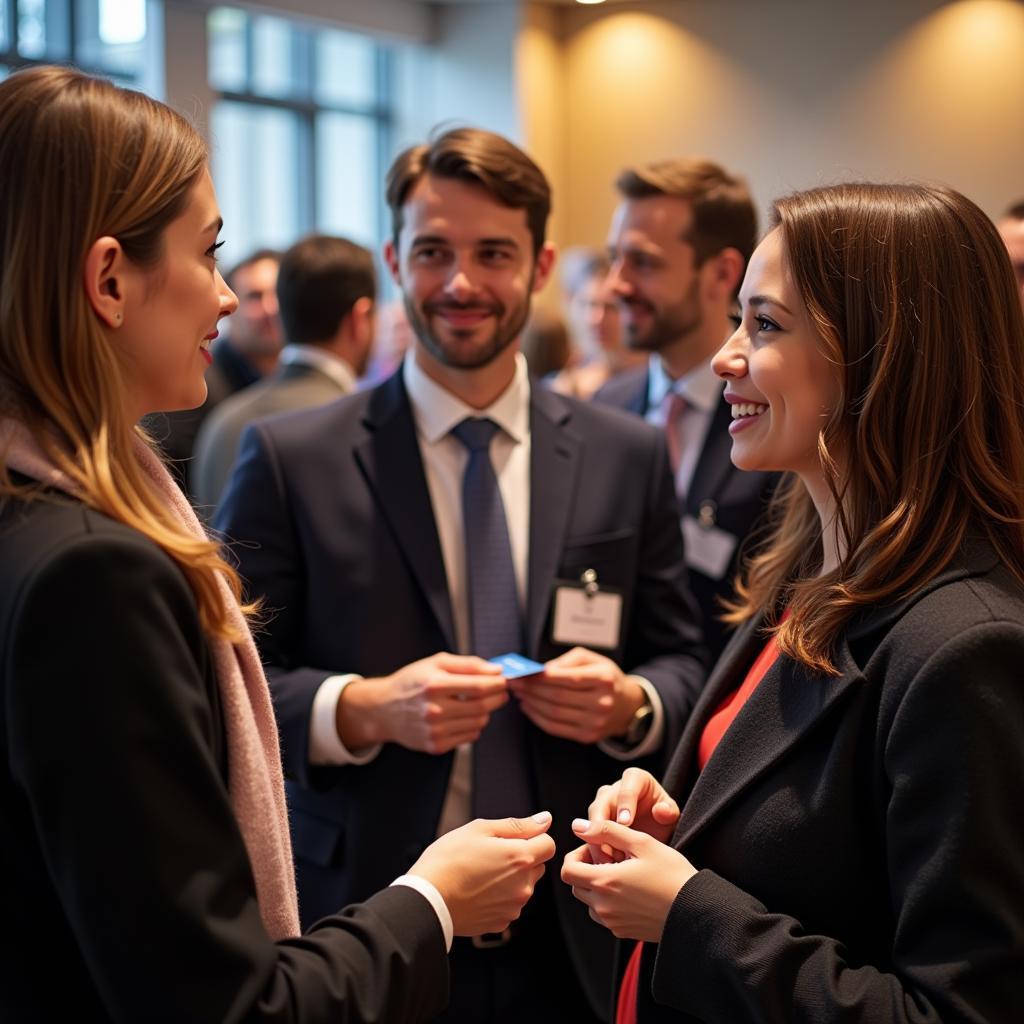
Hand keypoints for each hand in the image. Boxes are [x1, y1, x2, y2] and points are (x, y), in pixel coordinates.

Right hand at [337, 653, 507, 753]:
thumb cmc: (413, 681)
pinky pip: (470, 736)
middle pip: (482, 706)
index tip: (504, 680)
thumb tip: (497, 671)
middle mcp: (434, 710)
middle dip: (497, 697)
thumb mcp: (436, 663)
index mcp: (434, 685)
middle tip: (500, 691)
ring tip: (478, 702)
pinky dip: (474, 726)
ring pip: (479, 722)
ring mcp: (434, 731)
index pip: (478, 687)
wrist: (384, 709)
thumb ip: (469, 664)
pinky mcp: (435, 746)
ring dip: (485, 711)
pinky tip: (464, 716)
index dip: (498, 684)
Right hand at [411, 812, 556, 936]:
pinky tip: (477, 891)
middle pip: (536, 866)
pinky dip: (499, 897)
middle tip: (491, 855)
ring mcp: (513, 907)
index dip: (532, 837)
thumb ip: (518, 825)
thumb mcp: (481, 829)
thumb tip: (545, 820)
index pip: (548, 844)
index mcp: (521, 858)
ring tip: (479, 874)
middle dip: (521, 858)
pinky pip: (509, 904)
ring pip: (523, 886)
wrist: (427, 900)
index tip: (511, 839)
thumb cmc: (448, 860)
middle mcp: (523, 886)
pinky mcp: (501, 922)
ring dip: (510, 879)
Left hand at [509, 646, 644, 744]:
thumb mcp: (593, 660)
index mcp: (604, 679)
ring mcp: (595, 722)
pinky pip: (556, 728)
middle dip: (531, 689)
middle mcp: (602, 702)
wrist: (627, 706)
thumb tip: (541, 671)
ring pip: (554, 714)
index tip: (522, 673)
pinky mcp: (588, 736)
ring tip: (519, 694)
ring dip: (531, 704)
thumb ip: (567, 660)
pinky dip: (537, 718)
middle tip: (514, 683)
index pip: (567, 678)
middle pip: (558, 697)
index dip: (541, 677)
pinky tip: (528, 708)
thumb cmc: (605, 678)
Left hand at [560, 818, 696, 941]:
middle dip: (587, 869)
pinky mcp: (623, 932)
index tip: (598, 848)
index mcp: (605, 882)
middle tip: (611, 858)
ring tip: (623, 874)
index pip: (568, 870)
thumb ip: (606, 830)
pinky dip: (609, 902)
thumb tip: (578, 825)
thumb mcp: (641, 842)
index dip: (578, 855)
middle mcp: (603, 906)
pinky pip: (604, 916)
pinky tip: (631, 891)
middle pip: (576, 885)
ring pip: (588, 901)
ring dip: (597, 886)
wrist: (696, 910)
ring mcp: (612, 922)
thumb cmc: (671, 873)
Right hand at [586, 766, 679, 862]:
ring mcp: (602, 805)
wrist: (654, 830)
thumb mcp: (671, 814)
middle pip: (600, 804)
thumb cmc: (663, 817)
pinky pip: (589, 836)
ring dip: (597, 842)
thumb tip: (661, 810)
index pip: (626, 790)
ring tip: (610, 860)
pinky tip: (604, 864)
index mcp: (634, 779)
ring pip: (591, 821)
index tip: (625, 823)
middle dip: (602, 827)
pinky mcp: (595, 823)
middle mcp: (613, 790)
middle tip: (612, 846)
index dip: (624, 805)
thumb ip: (669, 811)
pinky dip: (595, 850)